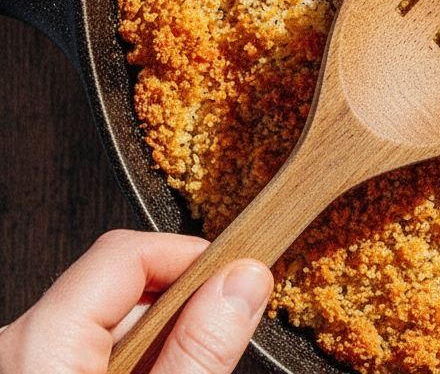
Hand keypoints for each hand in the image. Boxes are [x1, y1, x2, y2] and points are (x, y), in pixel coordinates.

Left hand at [0, 229, 271, 373]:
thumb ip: (199, 350)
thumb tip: (243, 282)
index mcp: (39, 345)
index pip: (127, 251)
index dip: (194, 256)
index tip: (241, 277)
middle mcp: (15, 346)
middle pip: (118, 285)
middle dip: (180, 307)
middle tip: (219, 342)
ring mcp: (17, 365)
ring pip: (103, 322)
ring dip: (156, 340)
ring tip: (185, 371)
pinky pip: (82, 350)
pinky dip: (127, 362)